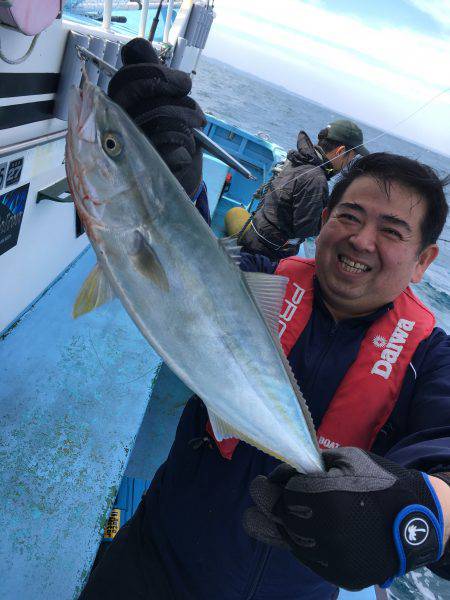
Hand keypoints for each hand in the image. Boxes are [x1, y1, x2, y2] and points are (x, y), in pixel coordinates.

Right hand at [108, 38, 205, 196]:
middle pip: (139, 86)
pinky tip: (181, 158)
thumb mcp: (164, 105)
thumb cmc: (169, 141)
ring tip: (192, 135)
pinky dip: (184, 151)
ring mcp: (123, 144)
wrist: (174, 185)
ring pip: (161, 115)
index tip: (184, 84)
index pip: (127, 73)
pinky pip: (171, 148)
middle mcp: (113, 120)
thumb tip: (136, 47)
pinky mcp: (139, 169)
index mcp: (118, 101)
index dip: (157, 72)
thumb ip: (153, 75)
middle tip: (196, 111)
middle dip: (177, 92)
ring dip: (187, 125)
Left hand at [243, 447, 444, 589]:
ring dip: (282, 524)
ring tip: (278, 511)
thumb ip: (308, 465)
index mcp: (326, 497)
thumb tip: (278, 475)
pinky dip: (302, 542)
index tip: (269, 478)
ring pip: (290, 541)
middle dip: (269, 503)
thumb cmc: (379, 481)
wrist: (416, 521)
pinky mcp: (340, 576)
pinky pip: (308, 558)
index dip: (274, 483)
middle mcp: (326, 532)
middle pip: (281, 519)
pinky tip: (305, 528)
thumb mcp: (345, 459)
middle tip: (261, 491)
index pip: (282, 494)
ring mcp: (333, 558)